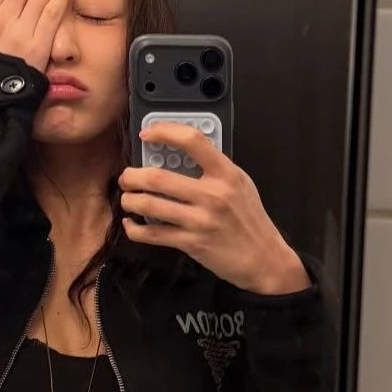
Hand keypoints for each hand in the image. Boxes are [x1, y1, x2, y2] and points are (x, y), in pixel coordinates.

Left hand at [118, 122, 311, 294]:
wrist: (265, 259)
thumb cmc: (250, 219)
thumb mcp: (240, 185)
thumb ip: (214, 169)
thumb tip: (179, 155)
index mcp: (225, 173)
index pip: (192, 141)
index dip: (164, 132)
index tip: (145, 134)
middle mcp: (213, 194)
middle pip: (157, 177)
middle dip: (132, 176)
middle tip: (126, 178)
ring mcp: (201, 220)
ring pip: (150, 204)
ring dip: (130, 201)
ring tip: (127, 200)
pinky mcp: (192, 243)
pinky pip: (153, 234)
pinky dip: (135, 229)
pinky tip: (131, 224)